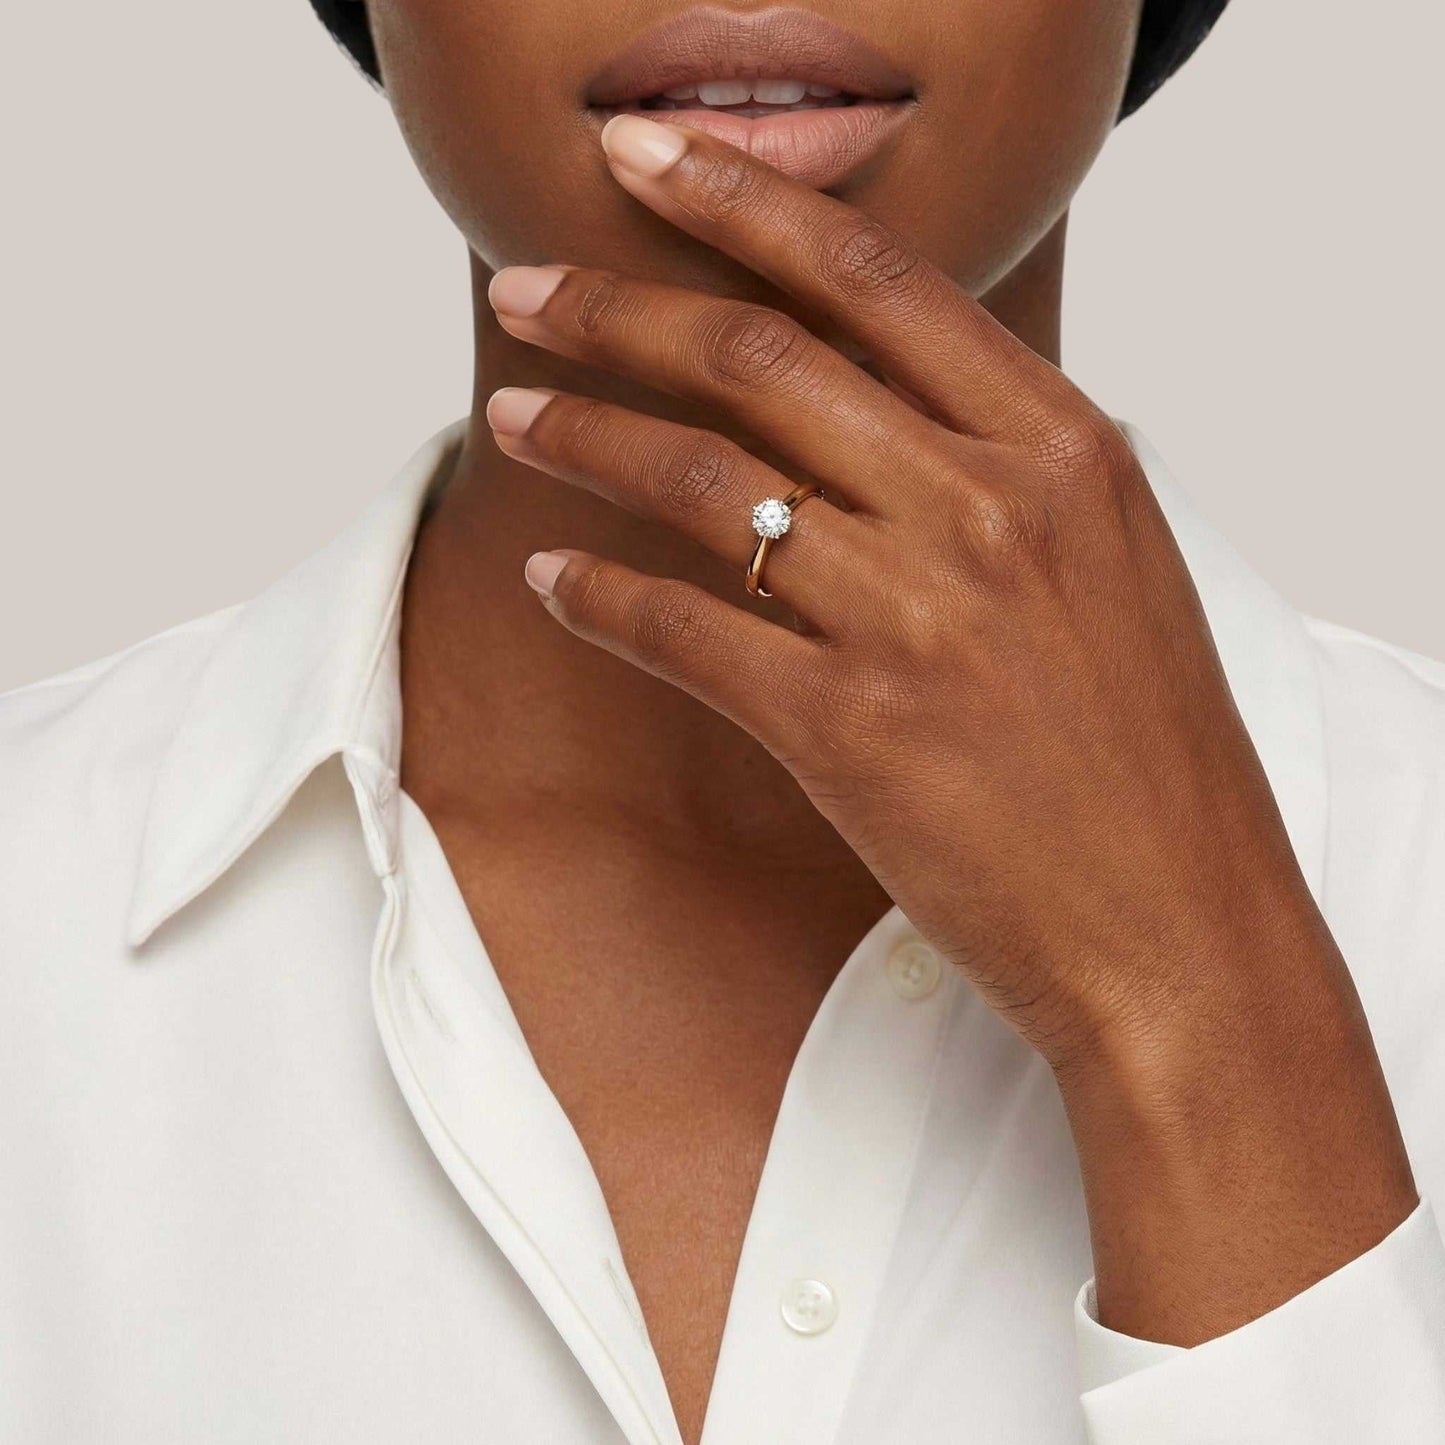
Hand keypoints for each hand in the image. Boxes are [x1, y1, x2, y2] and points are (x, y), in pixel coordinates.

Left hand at [485, 114, 1416, 1341]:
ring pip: (701, 482)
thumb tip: (867, 397)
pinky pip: (684, 630)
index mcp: (1062, 447)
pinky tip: (555, 582)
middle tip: (525, 293)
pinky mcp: (848, 731)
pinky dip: (601, 598)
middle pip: (758, 361)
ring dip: (585, 436)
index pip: (872, 280)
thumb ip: (999, 461)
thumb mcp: (1107, 559)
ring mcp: (914, 618)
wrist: (1178, 925)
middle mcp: (987, 508)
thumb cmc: (1146, 751)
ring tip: (515, 414)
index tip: (643, 159)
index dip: (738, 202)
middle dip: (618, 309)